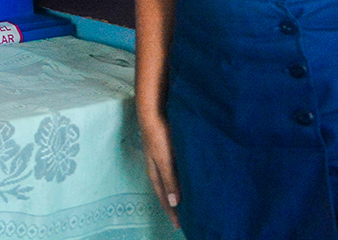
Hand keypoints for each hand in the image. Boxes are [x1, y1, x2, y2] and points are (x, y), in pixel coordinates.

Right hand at [139, 113, 181, 228]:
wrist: (153, 112)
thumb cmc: (158, 136)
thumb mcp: (164, 159)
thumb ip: (169, 179)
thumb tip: (174, 203)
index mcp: (155, 172)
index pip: (163, 197)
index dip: (170, 211)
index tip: (178, 225)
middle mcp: (156, 168)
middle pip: (165, 191)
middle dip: (172, 205)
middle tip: (181, 219)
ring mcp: (160, 159)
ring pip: (169, 181)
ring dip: (175, 193)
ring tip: (184, 203)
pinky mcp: (166, 150)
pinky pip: (173, 170)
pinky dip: (178, 179)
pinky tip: (185, 178)